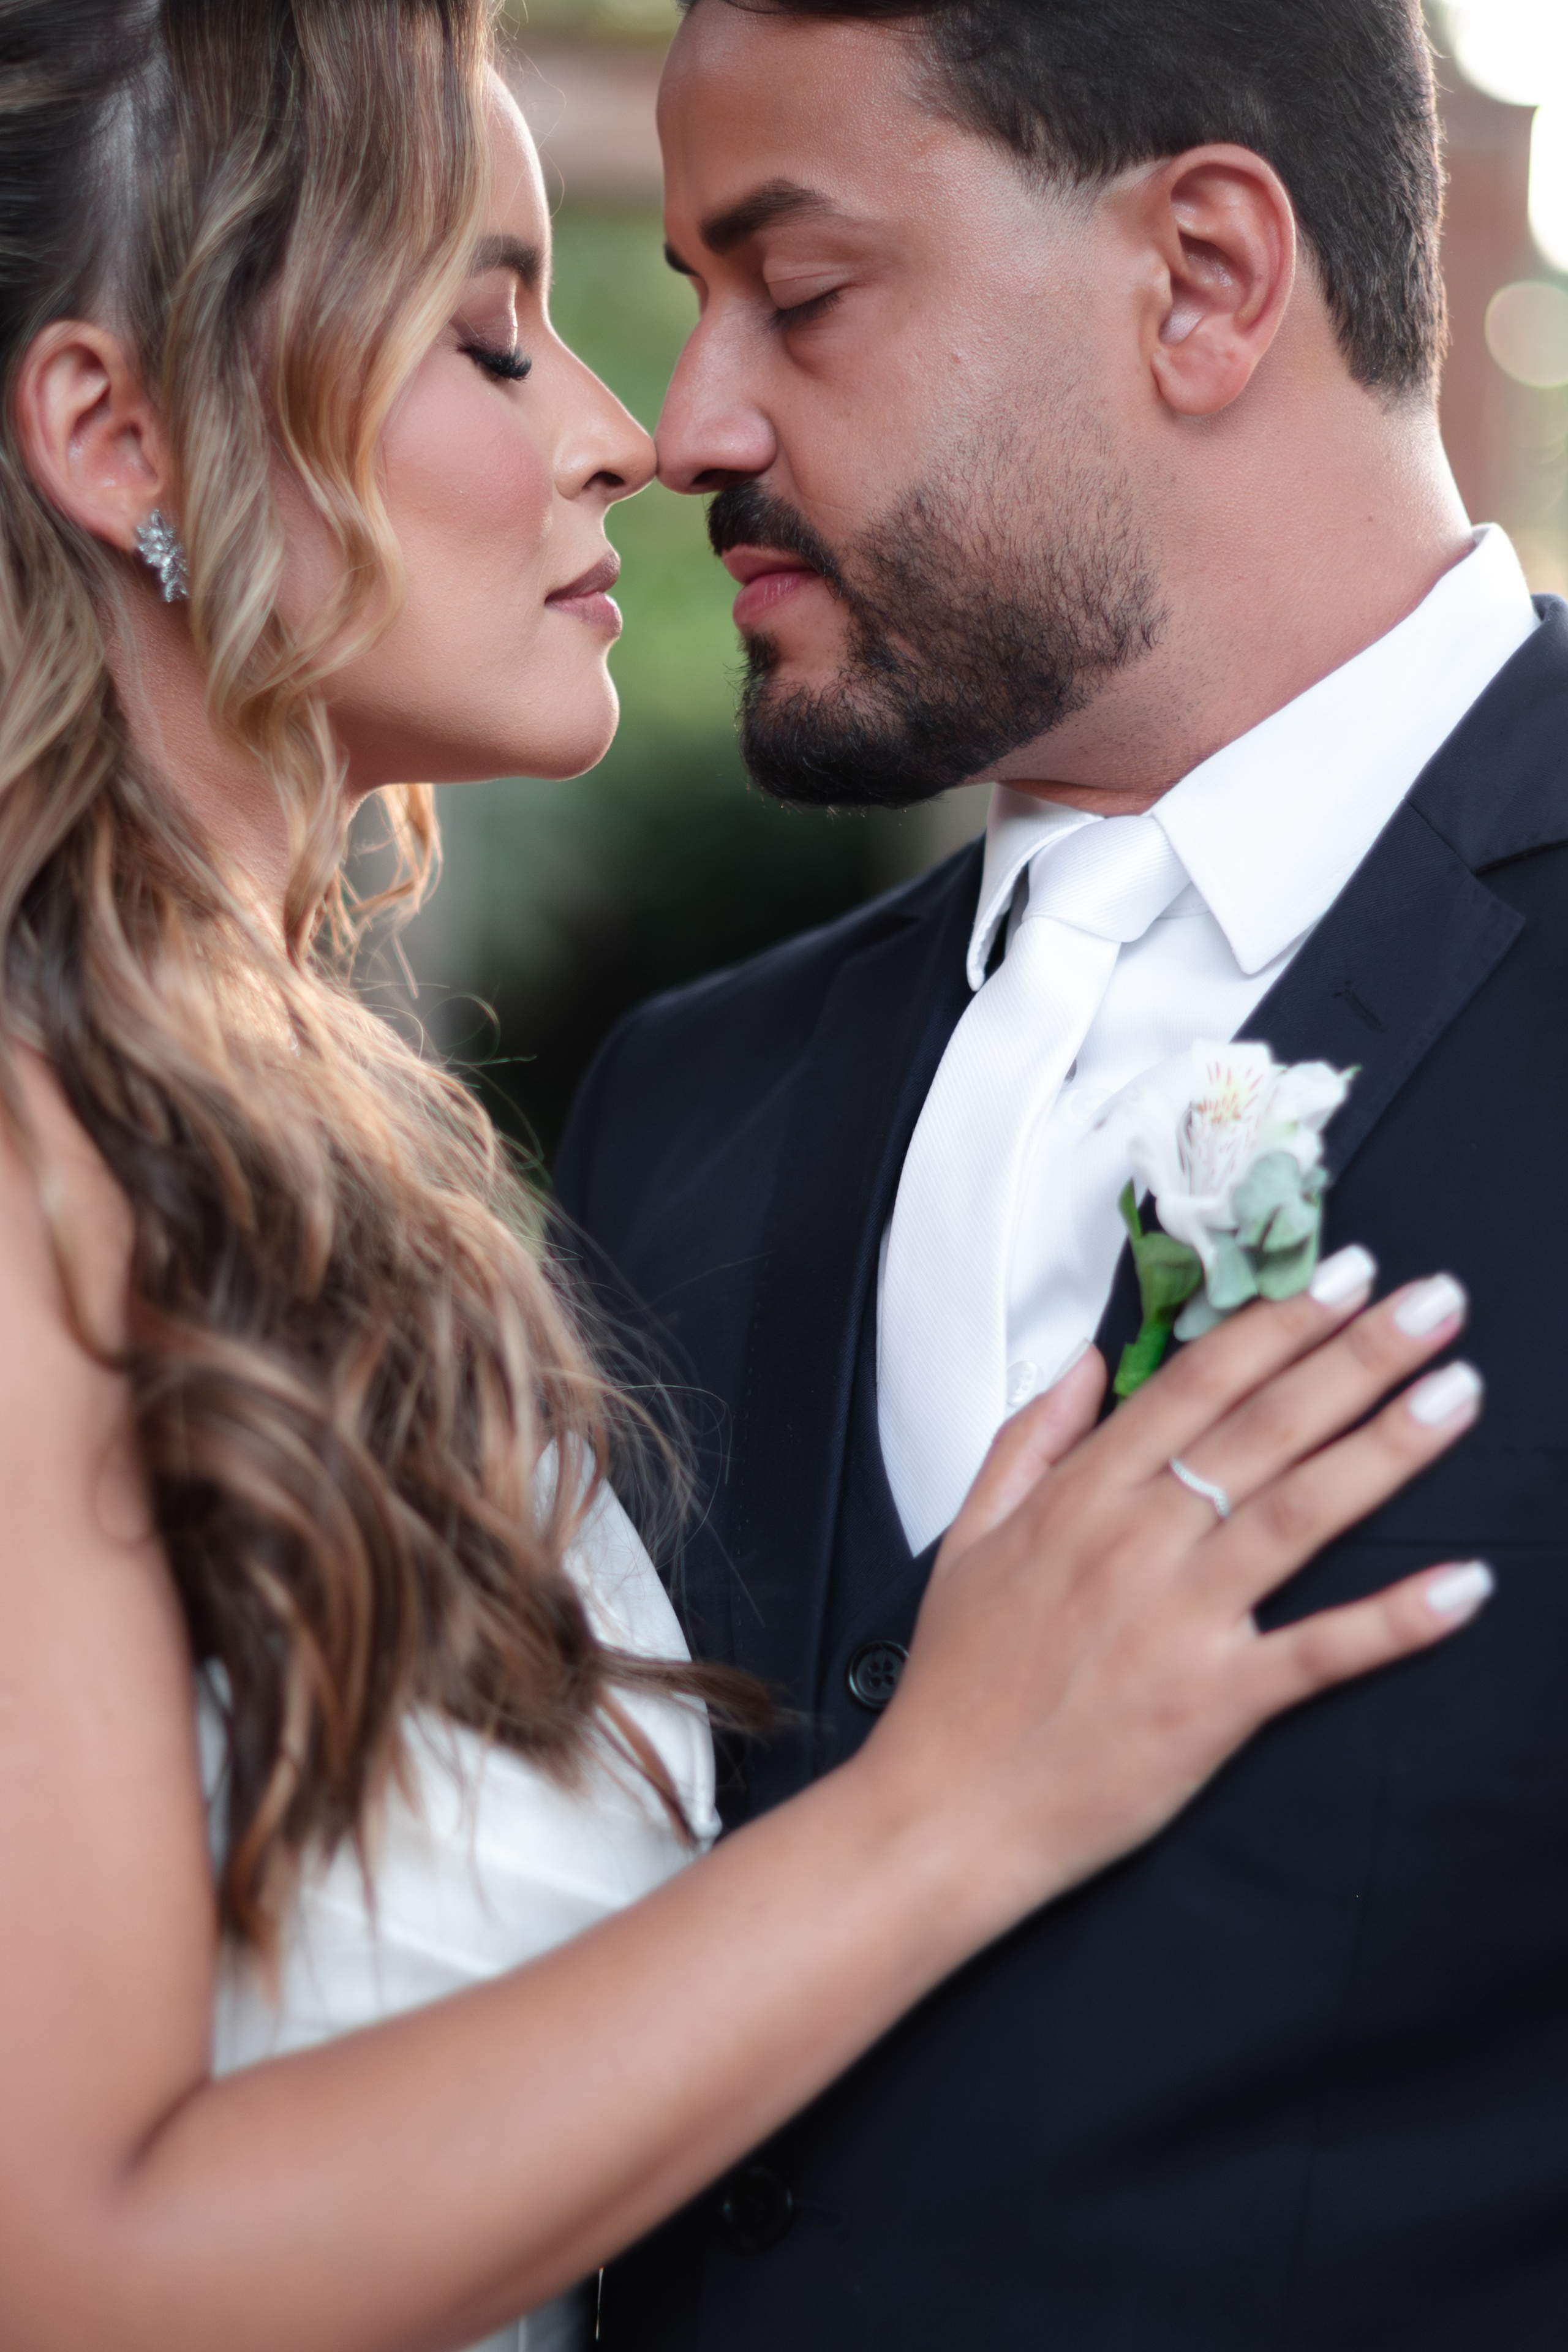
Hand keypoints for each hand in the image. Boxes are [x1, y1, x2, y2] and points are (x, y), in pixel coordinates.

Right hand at [862, 1247, 1484, 1935]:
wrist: (943, 1811)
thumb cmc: (959, 1682)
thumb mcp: (967, 1536)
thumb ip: (1028, 1439)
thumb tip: (1081, 1358)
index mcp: (1080, 1498)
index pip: (1197, 1384)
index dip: (1277, 1324)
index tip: (1344, 1275)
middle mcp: (1136, 1543)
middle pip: (1264, 1427)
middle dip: (1357, 1355)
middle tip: (1436, 1302)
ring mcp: (1177, 1622)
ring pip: (1298, 1514)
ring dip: (1386, 1449)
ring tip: (1457, 1394)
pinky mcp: (1212, 1705)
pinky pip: (1319, 1653)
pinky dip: (1394, 1620)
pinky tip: (1463, 1584)